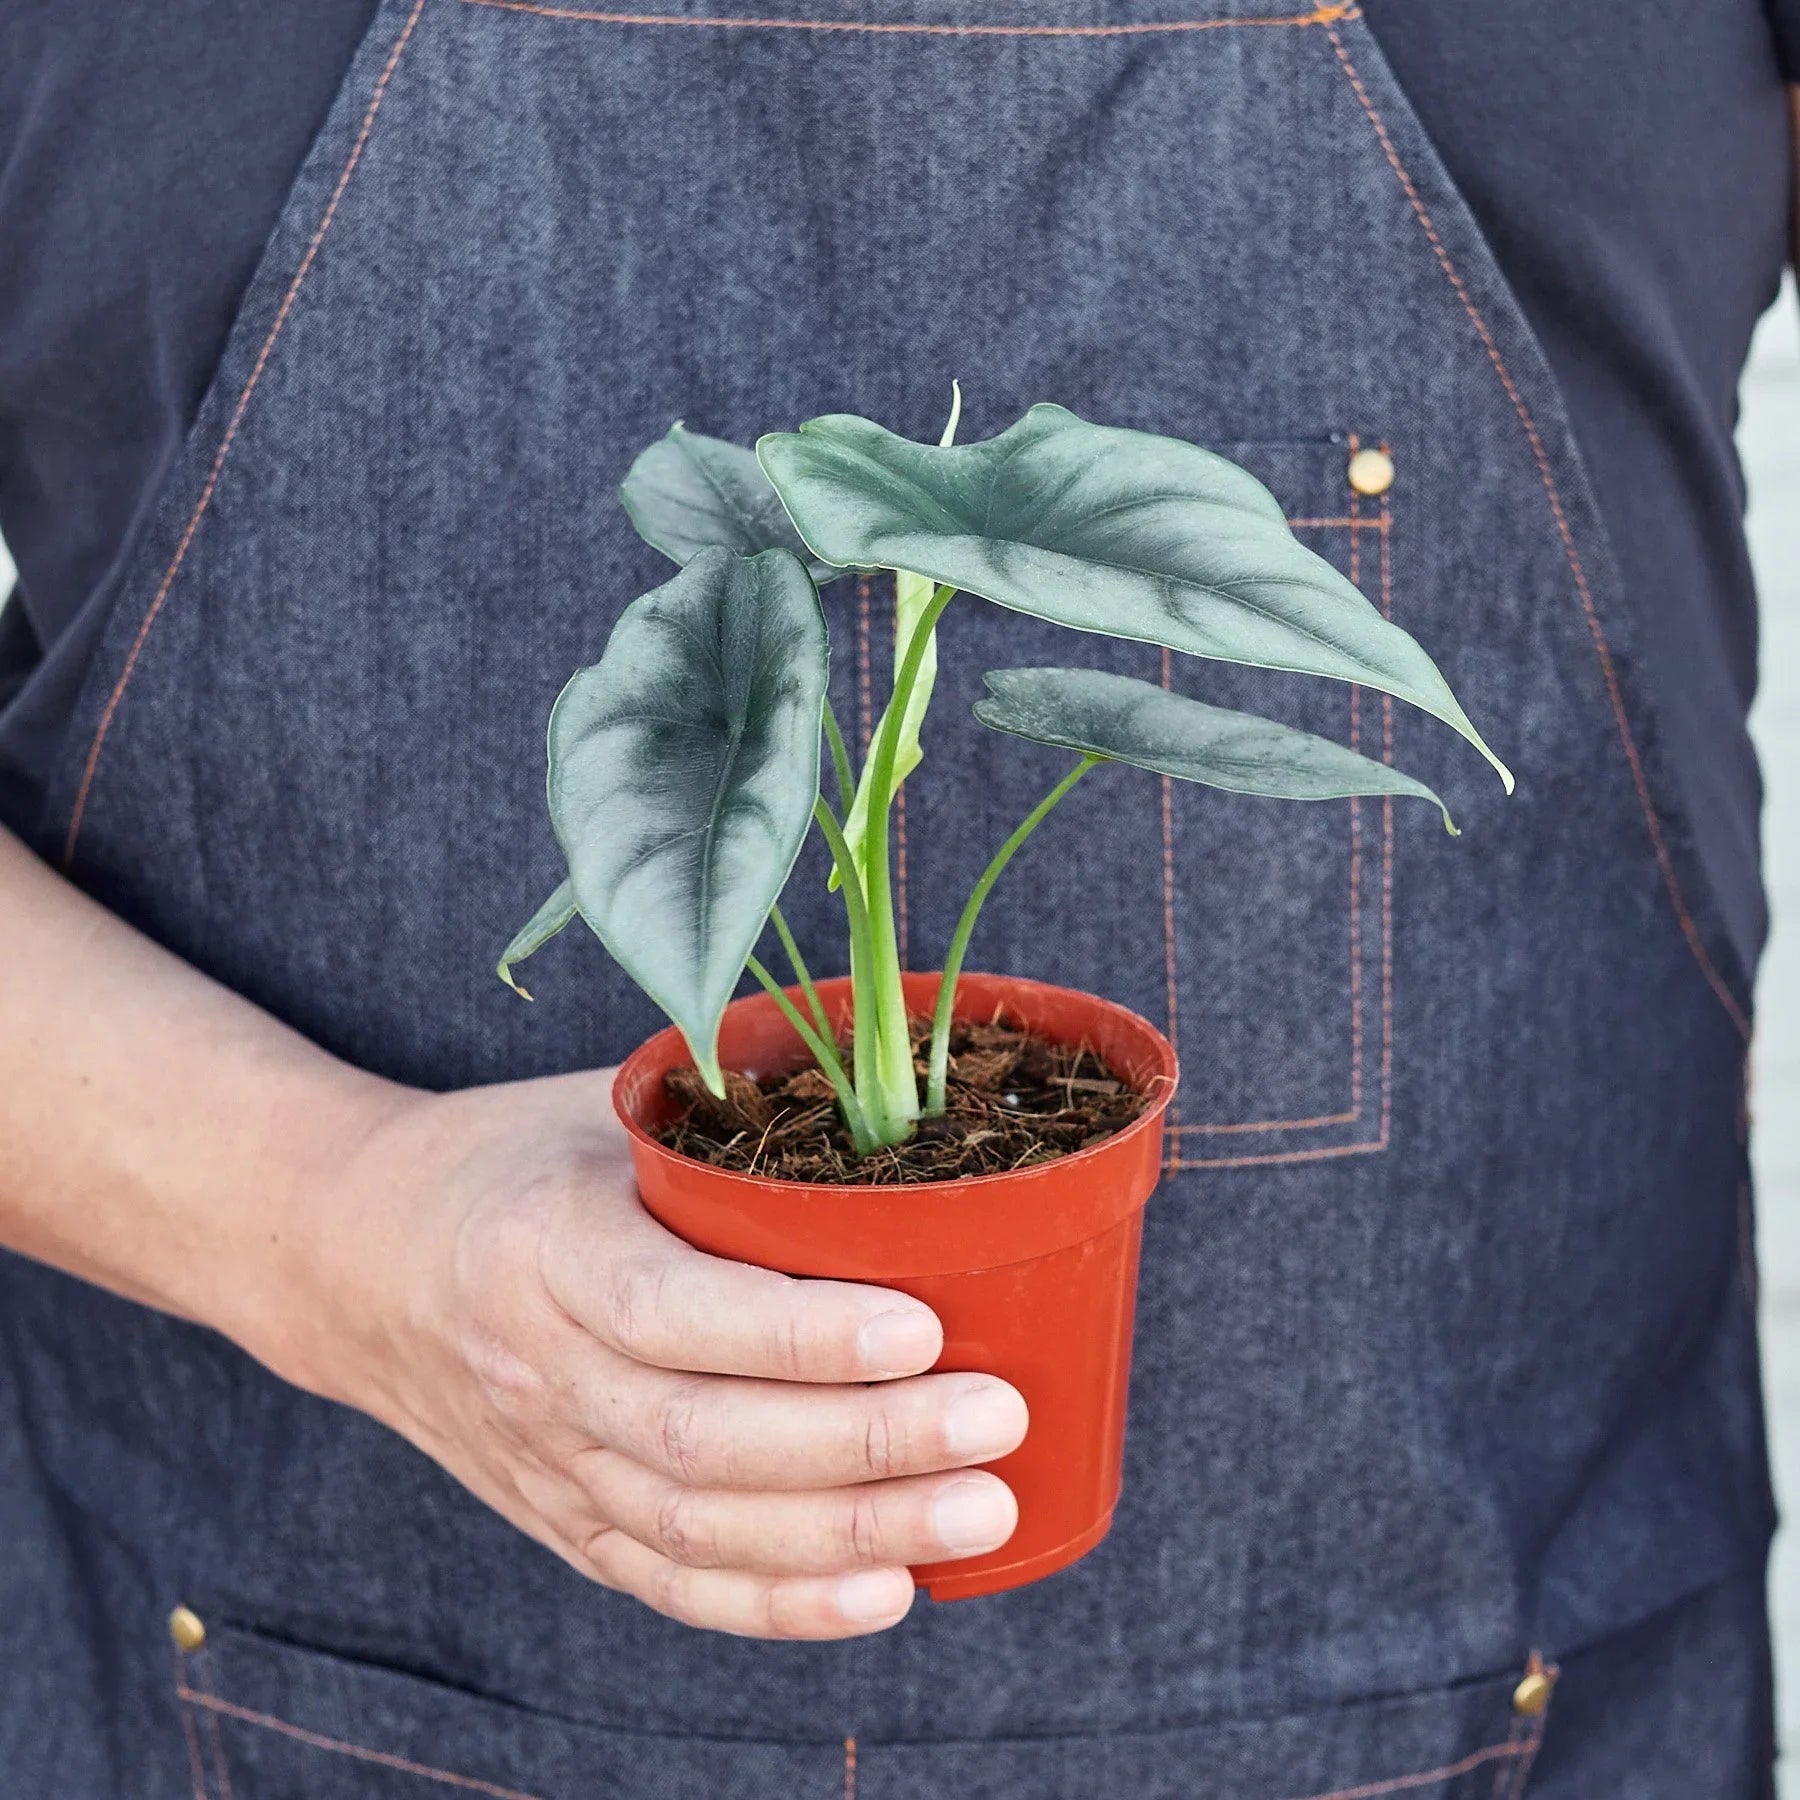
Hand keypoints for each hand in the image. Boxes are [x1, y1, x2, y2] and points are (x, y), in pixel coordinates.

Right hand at [283, 1068, 1026, 1639]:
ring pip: (700, 1525)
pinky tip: (886, 1594)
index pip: (673, 1310)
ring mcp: (546, 1462)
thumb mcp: (601, 1108)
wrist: (356, 1259)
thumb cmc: (512, 1158)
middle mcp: (537, 1371)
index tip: (922, 1324)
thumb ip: (726, 1121)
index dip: (799, 1333)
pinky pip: (672, 1583)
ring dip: (850, 1535)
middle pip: (704, 1438)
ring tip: (979, 1512)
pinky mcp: (563, 1520)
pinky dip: (781, 1603)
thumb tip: (900, 1119)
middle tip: (996, 1418)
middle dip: (865, 1443)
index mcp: (542, 1247)